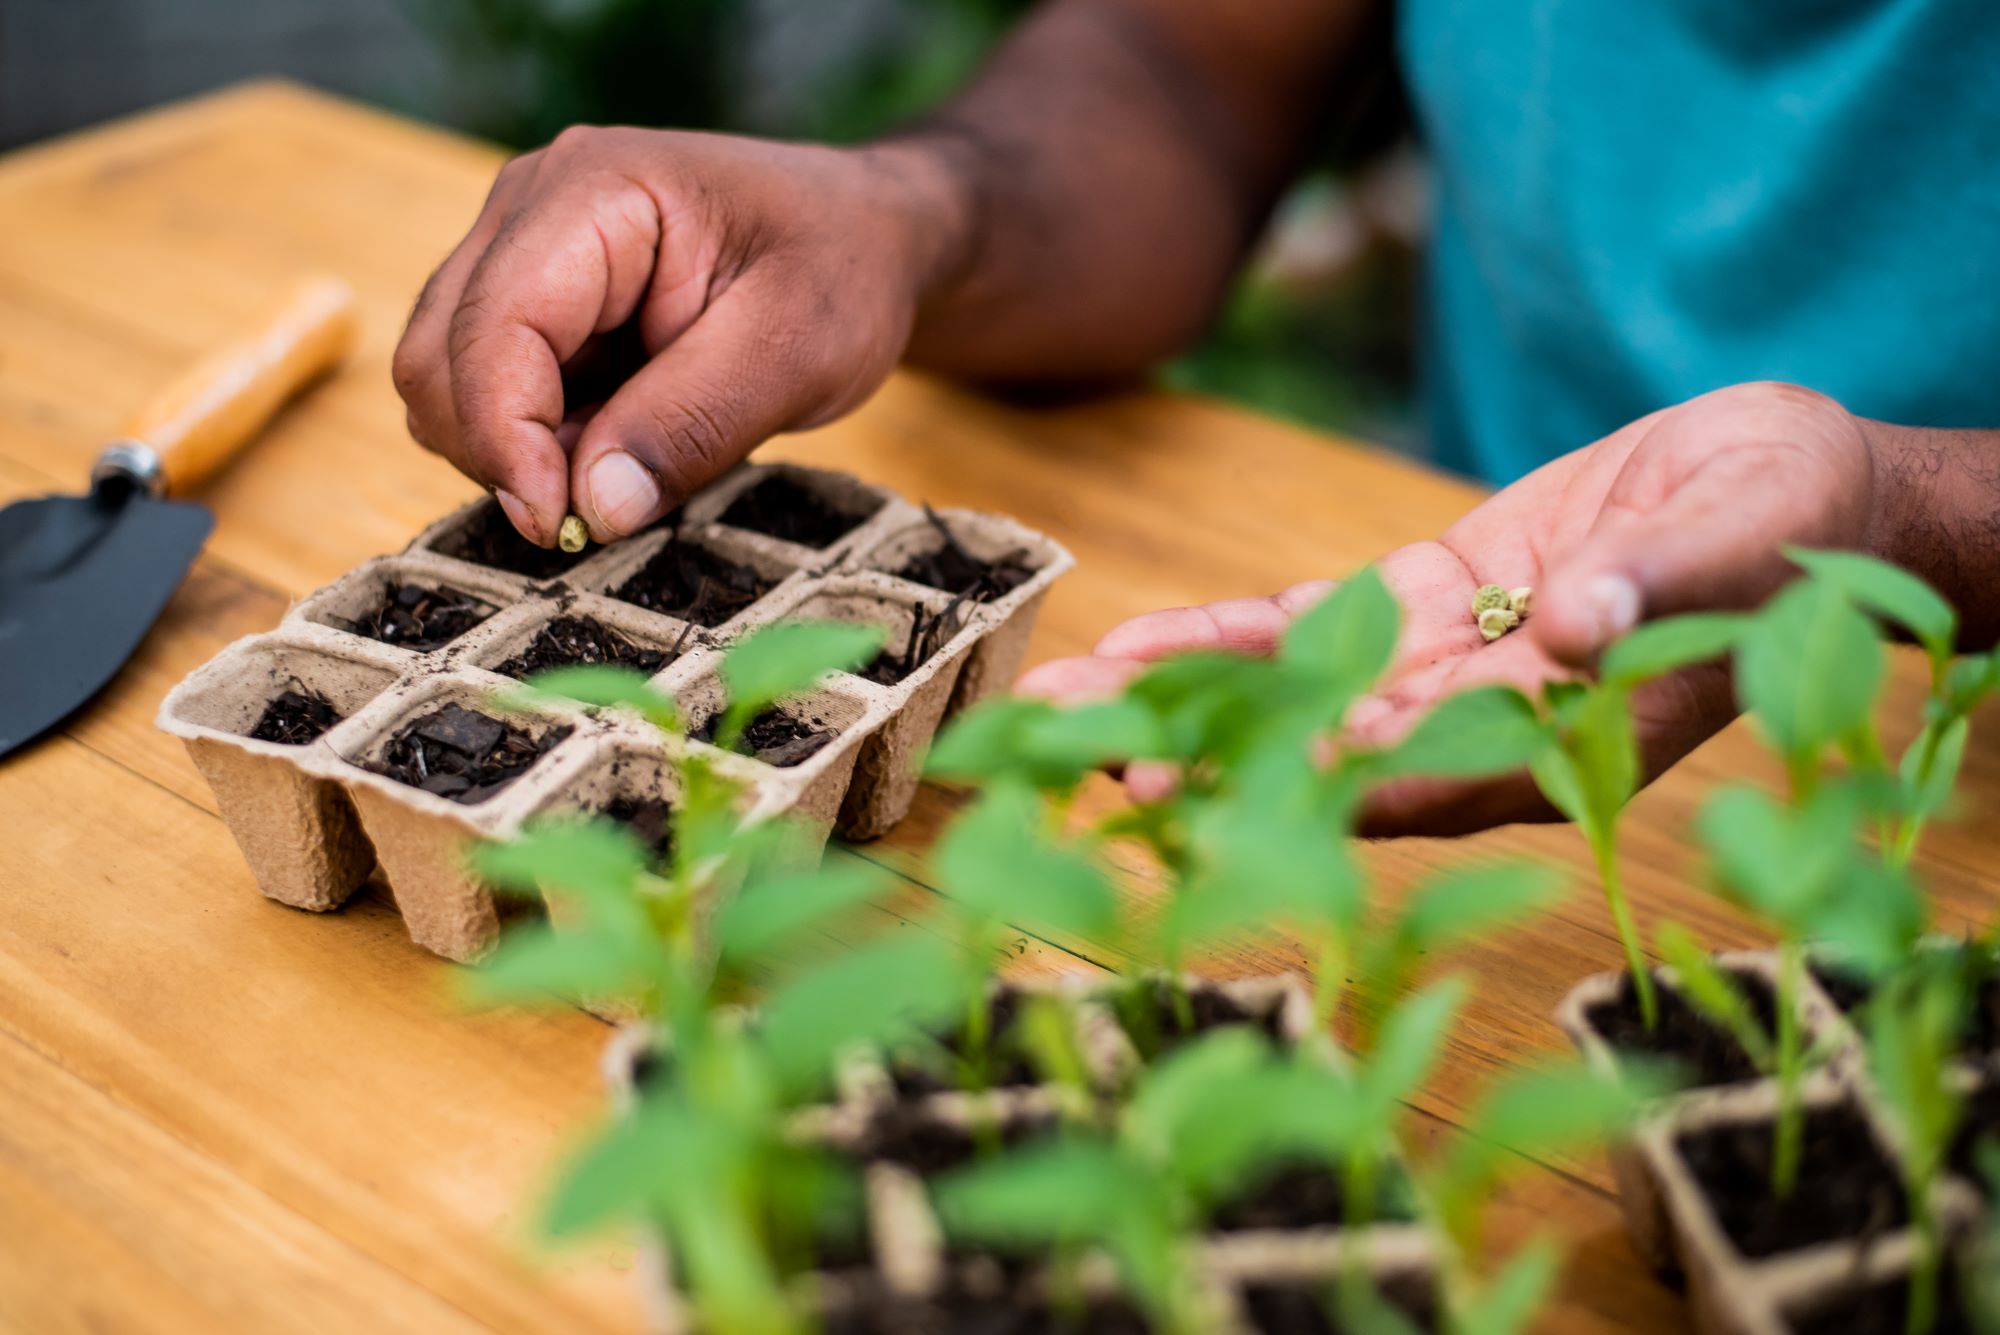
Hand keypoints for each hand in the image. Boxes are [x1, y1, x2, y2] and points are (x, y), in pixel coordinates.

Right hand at [392, 128, 967, 545]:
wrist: (863, 234)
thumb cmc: (838, 271)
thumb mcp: (796, 353)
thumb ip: (693, 425)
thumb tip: (593, 510)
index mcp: (592, 192)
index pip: (491, 329)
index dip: (506, 441)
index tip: (562, 525)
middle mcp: (528, 207)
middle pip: (438, 360)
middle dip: (503, 454)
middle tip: (608, 505)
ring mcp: (517, 250)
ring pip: (447, 383)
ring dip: (519, 452)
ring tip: (634, 457)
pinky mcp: (529, 299)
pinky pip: (486, 392)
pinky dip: (537, 443)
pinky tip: (620, 441)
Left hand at [1020, 381, 1880, 833]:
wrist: (1792, 487)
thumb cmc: (1792, 523)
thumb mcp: (1743, 534)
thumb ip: (1657, 580)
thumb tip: (1578, 624)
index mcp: (1565, 740)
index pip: (1419, 775)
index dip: (1306, 784)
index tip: (1198, 791)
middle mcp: (1487, 726)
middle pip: (1323, 750)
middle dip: (1199, 752)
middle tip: (1068, 756)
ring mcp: (1448, 668)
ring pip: (1294, 692)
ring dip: (1180, 697)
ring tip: (1060, 702)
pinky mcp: (1429, 608)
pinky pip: (1313, 630)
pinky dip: (1230, 637)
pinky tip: (1138, 643)